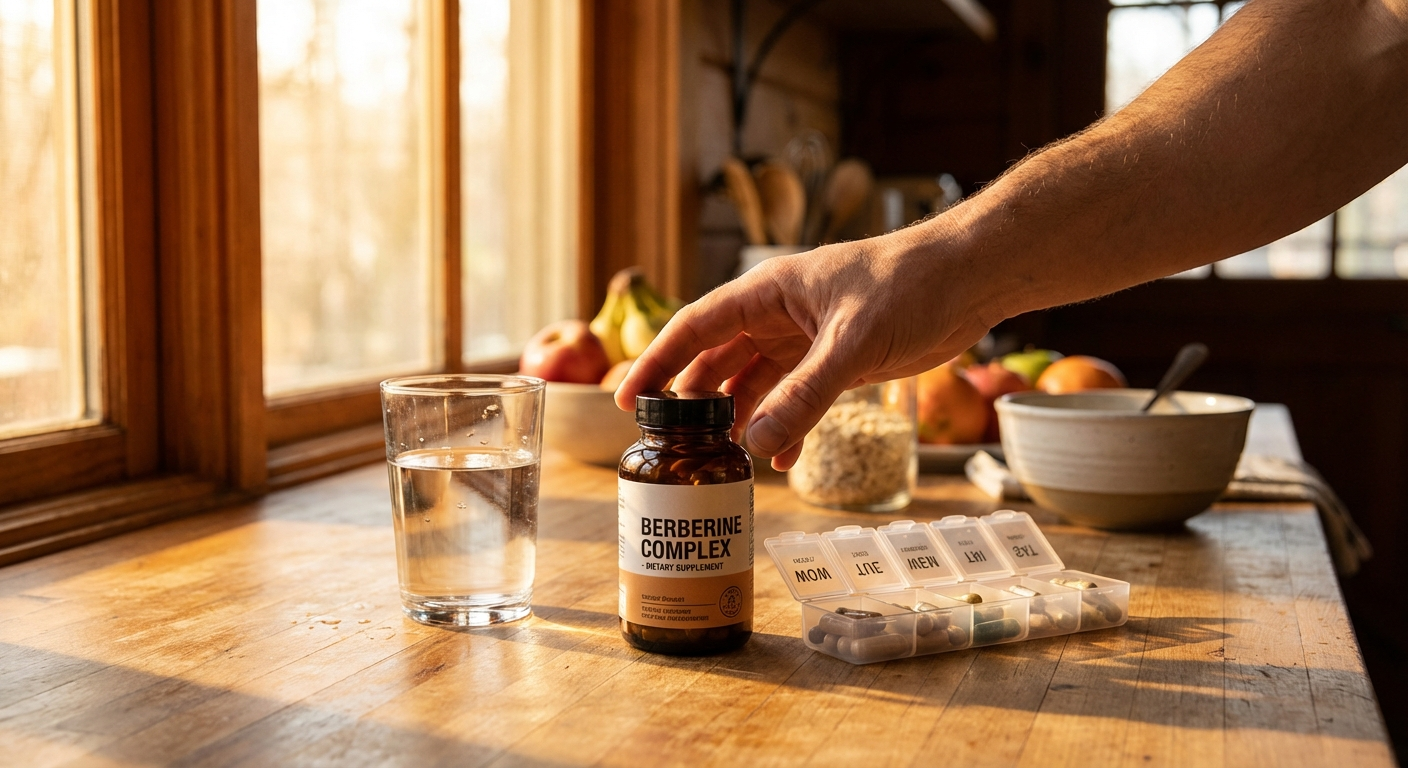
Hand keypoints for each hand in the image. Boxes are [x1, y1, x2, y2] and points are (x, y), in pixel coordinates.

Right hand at [614, 222, 1000, 469]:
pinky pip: (796, 396)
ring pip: (755, 381)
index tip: (628, 398)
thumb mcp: (852, 344)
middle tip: (668, 440)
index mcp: (770, 291)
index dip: (659, 362)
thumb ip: (804, 396)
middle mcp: (781, 313)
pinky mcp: (838, 358)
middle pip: (718, 357)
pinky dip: (784, 425)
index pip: (696, 326)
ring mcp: (808, 336)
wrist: (972, 278)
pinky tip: (780, 459)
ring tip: (720, 458)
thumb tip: (754, 445)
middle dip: (693, 398)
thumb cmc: (912, 286)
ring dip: (740, 418)